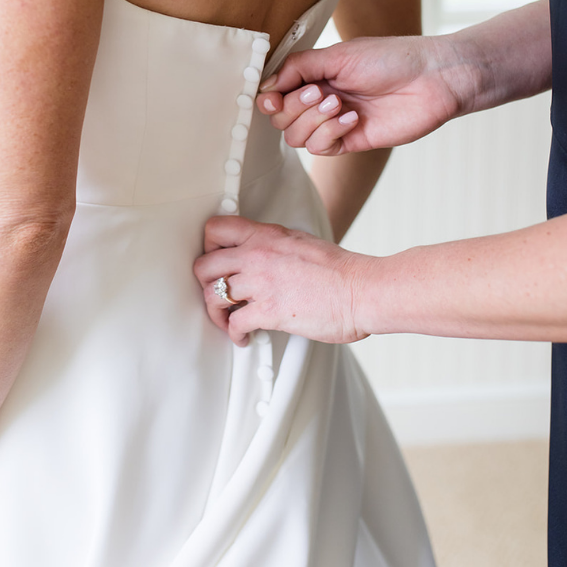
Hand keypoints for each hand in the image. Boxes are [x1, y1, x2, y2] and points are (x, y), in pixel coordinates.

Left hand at [194, 216, 375, 345]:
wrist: (363, 290)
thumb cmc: (339, 270)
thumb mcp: (299, 241)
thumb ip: (273, 245)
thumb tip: (261, 253)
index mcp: (264, 236)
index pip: (215, 229)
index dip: (208, 247)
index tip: (215, 261)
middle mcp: (257, 256)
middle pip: (204, 266)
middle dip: (204, 284)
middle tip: (215, 294)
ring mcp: (261, 284)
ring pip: (213, 296)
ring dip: (216, 313)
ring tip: (226, 320)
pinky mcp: (269, 311)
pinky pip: (235, 323)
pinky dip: (234, 334)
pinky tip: (243, 337)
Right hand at [256, 35, 471, 154]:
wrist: (433, 79)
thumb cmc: (391, 59)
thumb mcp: (338, 55)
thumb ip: (298, 67)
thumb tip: (265, 86)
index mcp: (314, 76)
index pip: (274, 93)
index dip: (268, 99)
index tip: (273, 98)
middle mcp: (319, 100)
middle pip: (280, 118)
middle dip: (295, 107)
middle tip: (322, 93)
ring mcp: (334, 122)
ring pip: (295, 136)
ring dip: (313, 120)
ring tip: (340, 104)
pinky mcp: (350, 141)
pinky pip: (319, 148)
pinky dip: (329, 134)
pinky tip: (352, 119)